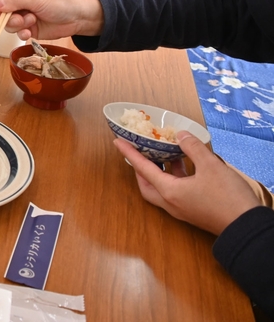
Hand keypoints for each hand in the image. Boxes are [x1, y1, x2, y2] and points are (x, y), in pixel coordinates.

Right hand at [0, 0, 104, 40]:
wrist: (79, 17)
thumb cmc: (61, 2)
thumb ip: (14, 2)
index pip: (2, 1)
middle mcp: (22, 5)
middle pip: (4, 15)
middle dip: (10, 20)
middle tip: (21, 20)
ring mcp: (26, 18)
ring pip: (10, 26)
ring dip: (18, 26)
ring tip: (31, 23)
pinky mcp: (31, 30)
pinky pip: (19, 34)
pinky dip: (22, 34)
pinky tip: (29, 33)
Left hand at [113, 131, 261, 234]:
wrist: (246, 227)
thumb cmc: (228, 198)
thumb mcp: (211, 166)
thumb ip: (193, 148)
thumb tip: (181, 135)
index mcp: (169, 192)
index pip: (143, 169)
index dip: (130, 153)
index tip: (118, 142)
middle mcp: (171, 203)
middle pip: (147, 184)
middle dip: (141, 167)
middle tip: (141, 151)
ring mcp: (182, 209)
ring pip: (163, 188)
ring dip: (161, 171)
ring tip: (166, 152)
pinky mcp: (193, 211)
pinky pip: (177, 191)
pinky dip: (176, 177)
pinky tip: (187, 165)